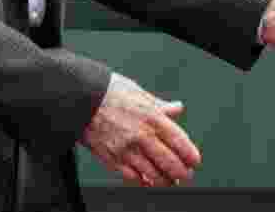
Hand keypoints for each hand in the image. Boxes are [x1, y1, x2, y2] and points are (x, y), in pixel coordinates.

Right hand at [80, 72, 199, 186]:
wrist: (81, 99)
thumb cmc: (109, 92)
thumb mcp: (140, 93)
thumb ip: (161, 106)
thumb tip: (177, 108)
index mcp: (152, 117)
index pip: (179, 142)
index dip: (190, 156)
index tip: (194, 161)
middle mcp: (142, 135)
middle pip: (170, 163)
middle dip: (182, 173)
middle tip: (185, 174)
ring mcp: (127, 150)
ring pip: (154, 175)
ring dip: (165, 181)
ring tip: (169, 181)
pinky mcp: (112, 159)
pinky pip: (133, 178)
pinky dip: (144, 182)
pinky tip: (148, 180)